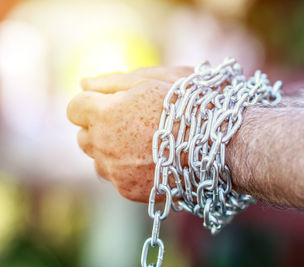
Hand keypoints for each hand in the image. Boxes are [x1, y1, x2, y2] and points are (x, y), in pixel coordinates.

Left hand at [67, 67, 191, 201]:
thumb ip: (112, 81)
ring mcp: (115, 171)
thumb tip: (82, 82)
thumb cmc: (187, 106)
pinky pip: (115, 178)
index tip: (112, 104)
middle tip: (131, 122)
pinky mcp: (128, 190)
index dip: (92, 103)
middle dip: (100, 127)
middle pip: (84, 135)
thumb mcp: (152, 81)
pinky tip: (150, 160)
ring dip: (111, 150)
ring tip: (142, 144)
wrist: (215, 146)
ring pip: (98, 159)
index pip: (75, 108)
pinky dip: (126, 169)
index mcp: (104, 113)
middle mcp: (103, 145)